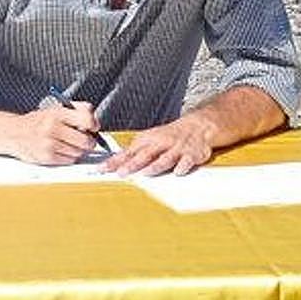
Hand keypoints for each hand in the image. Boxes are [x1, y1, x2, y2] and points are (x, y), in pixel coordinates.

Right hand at [1, 102, 99, 164]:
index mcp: (56, 113)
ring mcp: (49, 143)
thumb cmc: (35, 122)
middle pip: (86, 140)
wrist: (13, 133)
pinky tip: (59, 150)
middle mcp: (52, 127)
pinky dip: (68, 157)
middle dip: (87, 142)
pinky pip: (69, 160)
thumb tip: (94, 120)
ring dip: (76, 150)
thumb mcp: (53, 109)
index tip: (93, 128)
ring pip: (79, 152)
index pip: (86, 118)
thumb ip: (75, 110)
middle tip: (81, 139)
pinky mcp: (46, 157)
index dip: (94, 125)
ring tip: (66, 144)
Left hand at [100, 113, 215, 175]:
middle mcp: (160, 144)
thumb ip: (135, 152)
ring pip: (164, 158)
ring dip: (154, 166)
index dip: (115, 161)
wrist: (197, 126)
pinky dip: (182, 167)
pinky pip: (187, 161)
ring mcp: (176, 149)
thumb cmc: (170, 135)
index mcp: (148, 140)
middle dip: (132, 164)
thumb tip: (115, 163)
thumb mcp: (150, 139)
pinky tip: (177, 172)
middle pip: (144, 155)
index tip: (102, 168)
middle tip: (121, 173)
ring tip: (145, 173)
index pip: (128, 152)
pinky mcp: (191, 155)